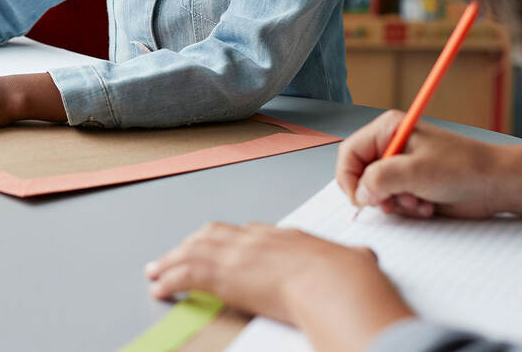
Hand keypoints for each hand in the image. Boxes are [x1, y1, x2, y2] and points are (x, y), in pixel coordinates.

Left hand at [144, 223, 411, 349]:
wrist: (336, 284)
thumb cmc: (349, 279)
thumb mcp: (356, 261)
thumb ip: (355, 258)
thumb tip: (364, 258)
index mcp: (285, 237)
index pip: (248, 234)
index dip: (230, 240)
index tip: (219, 245)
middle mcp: (257, 240)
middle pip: (213, 237)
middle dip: (192, 245)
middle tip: (177, 253)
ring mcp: (238, 256)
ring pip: (193, 253)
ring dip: (171, 262)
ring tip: (156, 271)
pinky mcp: (225, 277)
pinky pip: (187, 275)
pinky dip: (170, 280)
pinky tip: (160, 287)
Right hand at [337, 110, 510, 218]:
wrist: (498, 184)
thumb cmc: (464, 167)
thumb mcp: (415, 171)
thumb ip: (379, 179)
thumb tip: (359, 192)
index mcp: (388, 129)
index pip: (350, 152)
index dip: (349, 177)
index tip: (359, 199)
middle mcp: (391, 146)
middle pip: (360, 174)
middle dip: (376, 193)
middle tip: (392, 203)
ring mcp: (402, 166)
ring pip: (376, 191)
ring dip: (395, 203)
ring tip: (417, 202)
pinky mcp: (412, 184)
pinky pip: (394, 201)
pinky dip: (407, 208)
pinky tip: (426, 205)